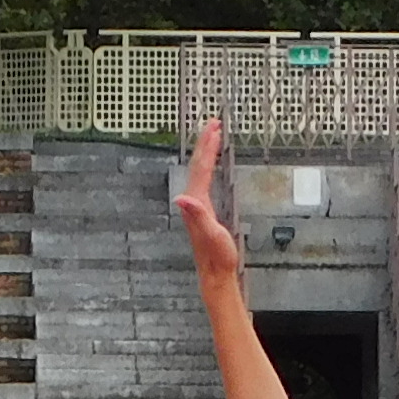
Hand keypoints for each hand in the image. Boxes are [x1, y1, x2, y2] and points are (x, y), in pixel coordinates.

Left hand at [172, 115, 242, 281]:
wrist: (215, 273)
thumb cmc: (217, 257)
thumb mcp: (211, 234)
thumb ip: (197, 215)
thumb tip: (181, 198)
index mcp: (197, 202)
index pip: (202, 167)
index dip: (208, 146)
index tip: (214, 127)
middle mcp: (194, 202)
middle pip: (199, 165)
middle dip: (206, 143)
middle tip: (214, 124)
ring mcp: (198, 206)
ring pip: (201, 171)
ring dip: (207, 153)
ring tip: (213, 138)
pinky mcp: (203, 211)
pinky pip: (205, 180)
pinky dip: (210, 167)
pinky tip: (213, 167)